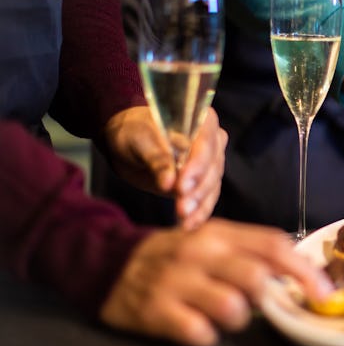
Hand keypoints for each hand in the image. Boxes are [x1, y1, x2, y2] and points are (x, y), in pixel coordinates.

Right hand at [100, 219, 333, 345]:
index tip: (324, 292)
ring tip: (224, 315)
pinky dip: (206, 337)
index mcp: (219, 233)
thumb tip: (299, 271)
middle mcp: (199, 252)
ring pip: (231, 308)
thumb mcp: (212, 240)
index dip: (304, 270)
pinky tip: (197, 326)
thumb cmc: (177, 255)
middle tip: (260, 304)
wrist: (110, 262)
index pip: (273, 245)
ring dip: (238, 320)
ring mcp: (175, 281)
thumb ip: (252, 250)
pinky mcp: (155, 311)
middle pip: (255, 277)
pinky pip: (199, 334)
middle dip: (267, 298)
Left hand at [102, 106, 227, 228]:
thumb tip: (168, 181)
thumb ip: (157, 158)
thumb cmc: (134, 133)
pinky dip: (198, 214)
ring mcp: (210, 164)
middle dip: (197, 190)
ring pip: (212, 186)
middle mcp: (212, 141)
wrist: (129, 145)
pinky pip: (206, 200)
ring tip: (183, 219)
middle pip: (212, 168)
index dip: (197, 165)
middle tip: (181, 207)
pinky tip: (188, 225)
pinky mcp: (203, 184)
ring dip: (198, 205)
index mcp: (201, 120)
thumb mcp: (140, 140)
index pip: (207, 143)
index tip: (181, 185)